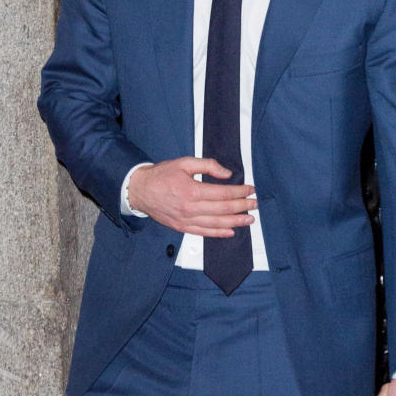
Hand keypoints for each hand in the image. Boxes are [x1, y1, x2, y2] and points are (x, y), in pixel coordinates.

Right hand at [127, 158, 255, 235]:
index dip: (240, 192)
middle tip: (255, 204)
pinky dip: (219, 233)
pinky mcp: (182, 227)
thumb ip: (207, 165)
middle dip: (242, 207)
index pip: (223, 193)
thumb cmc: (161, 175)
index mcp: (192, 190)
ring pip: (217, 223)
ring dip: (236, 222)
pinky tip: (231, 231)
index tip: (250, 189)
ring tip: (249, 219)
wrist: (140, 191)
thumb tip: (227, 173)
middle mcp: (191, 208)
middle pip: (224, 209)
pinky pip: (204, 232)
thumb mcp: (184, 163)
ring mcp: (187, 220)